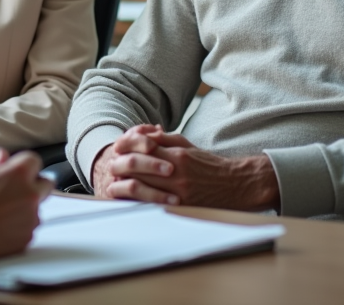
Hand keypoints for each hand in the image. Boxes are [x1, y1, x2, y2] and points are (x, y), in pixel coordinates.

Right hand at [0, 148, 51, 262]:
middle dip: (35, 186)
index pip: (34, 160)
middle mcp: (30, 194)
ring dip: (25, 209)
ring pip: (36, 208)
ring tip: (2, 214)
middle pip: (46, 184)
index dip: (25, 165)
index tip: (18, 170)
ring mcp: (31, 217)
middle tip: (16, 191)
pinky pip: (29, 227)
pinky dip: (20, 227)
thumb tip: (2, 157)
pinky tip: (2, 227)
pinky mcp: (28, 236)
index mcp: (17, 174)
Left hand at [93, 125, 279, 210]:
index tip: (115, 147)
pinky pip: (153, 205)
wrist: (233, 185)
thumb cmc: (207, 164)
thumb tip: (141, 136)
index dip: (126, 146)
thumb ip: (163, 139)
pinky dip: (138, 202)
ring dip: (125, 187)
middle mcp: (176, 173)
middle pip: (139, 169)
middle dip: (121, 167)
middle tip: (109, 166)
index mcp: (177, 155)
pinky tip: (128, 200)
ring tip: (114, 185)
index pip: (144, 147)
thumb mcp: (186, 145)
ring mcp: (178, 192)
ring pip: (143, 189)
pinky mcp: (180, 207)